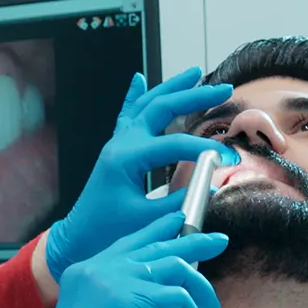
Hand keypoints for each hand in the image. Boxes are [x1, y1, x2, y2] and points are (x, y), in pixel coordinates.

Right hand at [8, 211, 227, 307]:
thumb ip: (121, 297)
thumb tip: (161, 298)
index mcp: (87, 270)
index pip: (130, 242)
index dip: (158, 231)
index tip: (180, 223)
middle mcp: (100, 267)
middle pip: (156, 245)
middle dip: (193, 242)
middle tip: (218, 242)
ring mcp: (116, 279)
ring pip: (174, 267)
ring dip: (199, 287)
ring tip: (211, 304)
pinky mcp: (135, 299)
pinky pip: (179, 298)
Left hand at [45, 67, 239, 281]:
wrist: (78, 236)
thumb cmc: (108, 231)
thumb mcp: (148, 220)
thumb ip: (181, 202)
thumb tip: (212, 187)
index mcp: (126, 159)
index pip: (174, 145)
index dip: (205, 151)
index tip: (230, 159)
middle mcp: (120, 144)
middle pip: (161, 109)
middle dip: (194, 97)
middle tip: (224, 89)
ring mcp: (117, 143)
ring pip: (146, 105)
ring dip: (171, 87)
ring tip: (195, 71)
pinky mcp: (116, 149)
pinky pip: (127, 115)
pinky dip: (134, 95)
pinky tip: (138, 79)